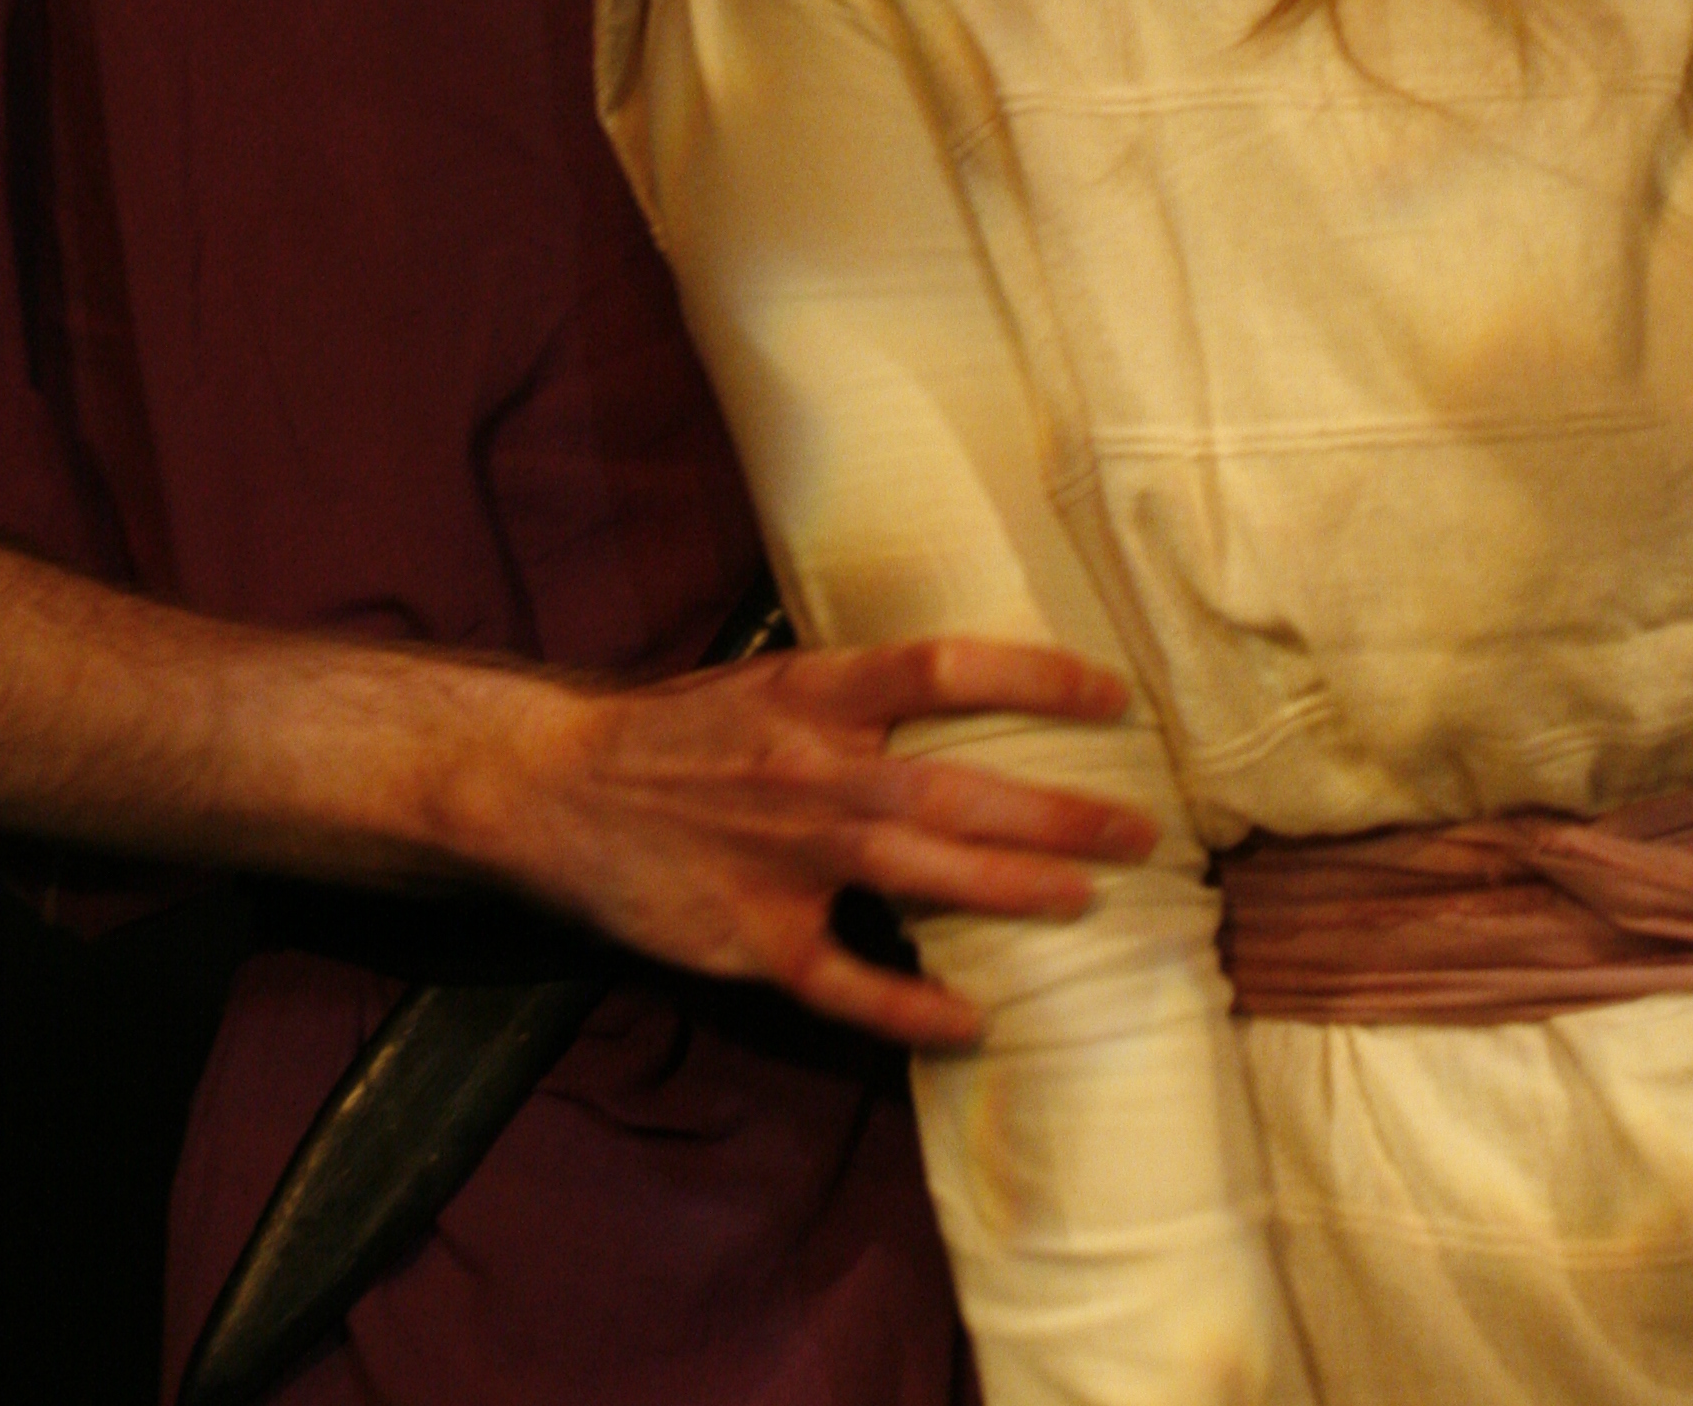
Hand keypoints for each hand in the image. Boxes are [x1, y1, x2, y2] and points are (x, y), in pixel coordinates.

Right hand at [486, 637, 1156, 1041]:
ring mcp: (786, 857)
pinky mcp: (753, 936)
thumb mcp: (762, 682)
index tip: (1112, 696)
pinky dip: (912, 1008)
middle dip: (1058, 813)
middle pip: (959, 789)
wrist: (555, 784)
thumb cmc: (671, 730)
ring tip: (1086, 899)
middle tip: (1137, 829)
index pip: (945, 668)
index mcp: (814, 694)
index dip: (1035, 678)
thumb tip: (952, 691)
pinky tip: (970, 1022)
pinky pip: (848, 983)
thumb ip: (848, 697)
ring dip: (1014, 890)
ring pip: (924, 877)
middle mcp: (812, 770)